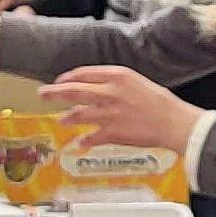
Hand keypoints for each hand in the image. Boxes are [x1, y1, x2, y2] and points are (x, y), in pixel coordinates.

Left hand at [42, 64, 206, 152]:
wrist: (172, 122)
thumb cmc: (159, 102)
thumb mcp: (136, 82)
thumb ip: (114, 83)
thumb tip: (97, 89)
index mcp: (116, 76)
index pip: (83, 73)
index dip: (68, 78)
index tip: (60, 82)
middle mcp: (108, 92)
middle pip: (73, 90)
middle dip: (54, 92)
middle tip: (43, 94)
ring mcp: (107, 113)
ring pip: (77, 114)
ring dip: (66, 117)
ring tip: (61, 120)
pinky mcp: (110, 133)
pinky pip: (90, 137)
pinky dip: (84, 140)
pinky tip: (79, 143)